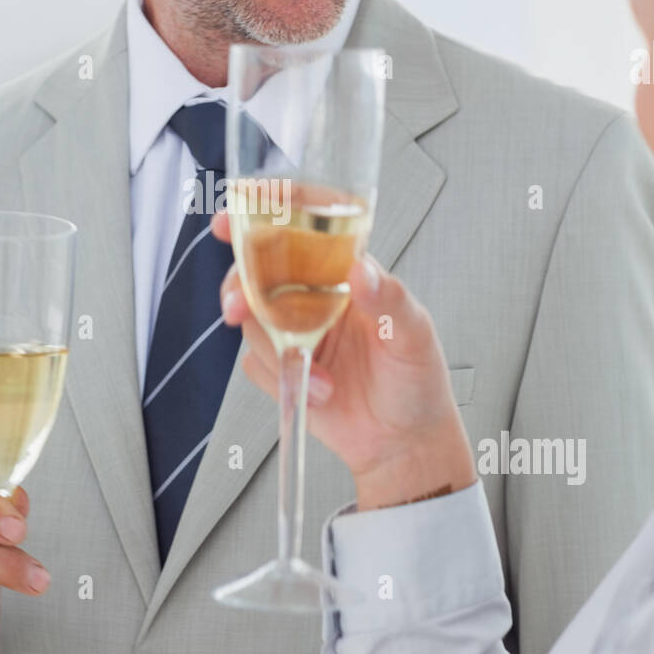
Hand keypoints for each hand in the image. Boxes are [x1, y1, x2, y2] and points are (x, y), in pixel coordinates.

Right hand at [212, 211, 475, 510]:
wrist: (406, 443)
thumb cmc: (417, 379)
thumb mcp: (415, 334)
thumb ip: (391, 298)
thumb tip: (362, 270)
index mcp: (345, 272)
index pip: (301, 228)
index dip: (266, 212)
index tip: (236, 210)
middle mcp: (314, 296)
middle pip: (257, 270)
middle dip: (239, 283)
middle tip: (237, 306)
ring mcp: (294, 332)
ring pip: (251, 320)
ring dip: (274, 349)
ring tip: (317, 374)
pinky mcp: (282, 368)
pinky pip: (255, 364)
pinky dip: (281, 379)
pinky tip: (319, 392)